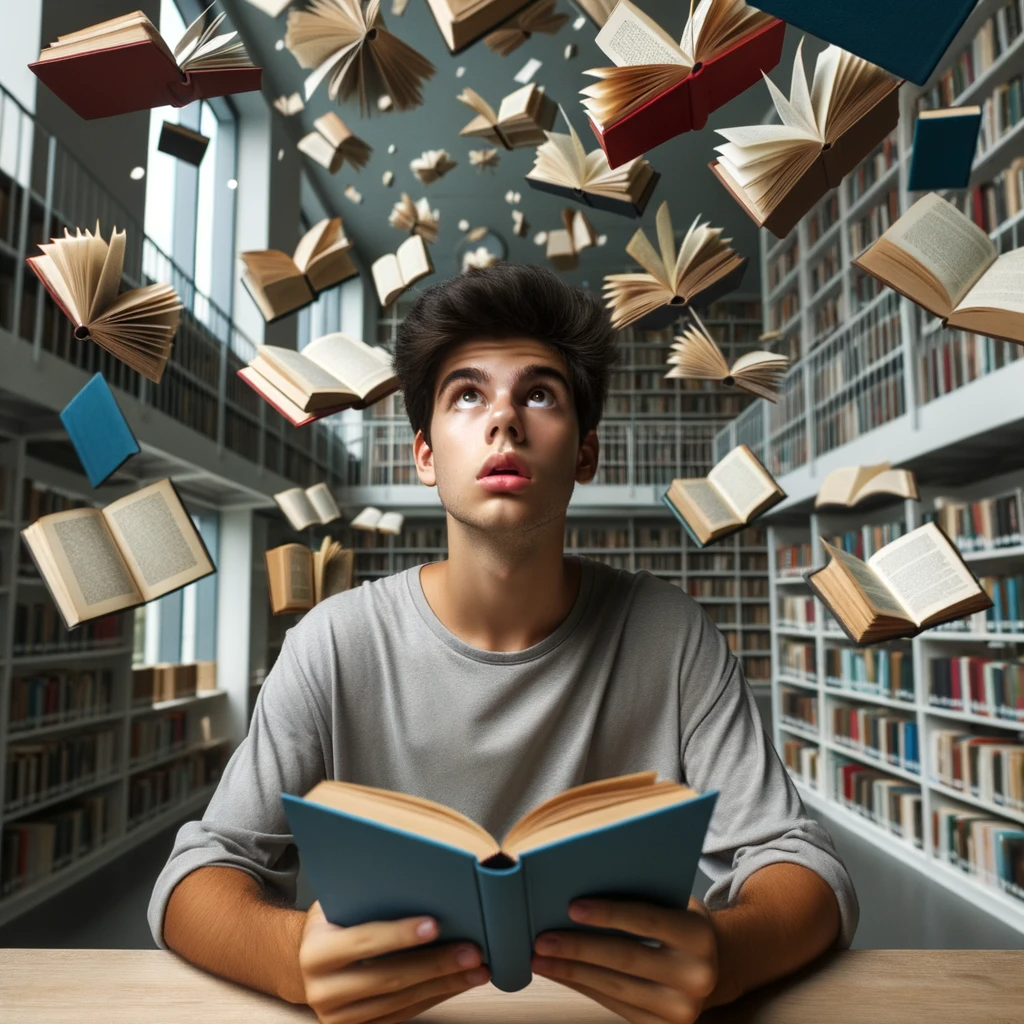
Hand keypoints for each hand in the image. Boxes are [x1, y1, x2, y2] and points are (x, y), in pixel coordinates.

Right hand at [299, 901, 489, 1023]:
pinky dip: (435, 997)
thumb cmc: (333, 923)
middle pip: (389, 978)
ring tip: (476, 968)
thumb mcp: (337, 904)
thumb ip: (365, 897)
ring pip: (402, 1001)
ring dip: (445, 984)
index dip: (399, 934)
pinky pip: (405, 1014)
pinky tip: (457, 983)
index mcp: (316, 953)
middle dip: (436, 964)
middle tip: (471, 951)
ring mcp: (341, 1017)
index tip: (434, 925)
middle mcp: (324, 991)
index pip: (363, 941)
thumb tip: (415, 879)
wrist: (310, 964)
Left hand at [531, 896, 717, 1023]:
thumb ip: (641, 895)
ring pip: (614, 987)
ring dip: (571, 972)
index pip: (646, 921)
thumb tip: (583, 887)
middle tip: (542, 939)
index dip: (608, 914)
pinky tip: (562, 973)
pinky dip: (583, 987)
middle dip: (578, 948)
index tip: (572, 906)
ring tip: (540, 958)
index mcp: (698, 935)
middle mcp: (696, 976)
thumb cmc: (681, 924)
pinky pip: (614, 1005)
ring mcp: (681, 1009)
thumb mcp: (674, 902)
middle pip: (625, 958)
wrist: (715, 967)